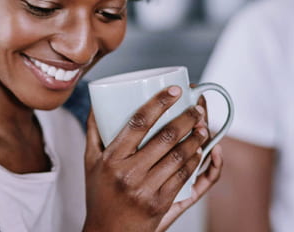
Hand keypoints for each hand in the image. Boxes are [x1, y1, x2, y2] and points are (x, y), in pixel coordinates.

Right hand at [83, 86, 209, 231]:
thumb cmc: (99, 195)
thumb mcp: (90, 162)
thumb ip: (94, 132)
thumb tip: (97, 101)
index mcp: (111, 158)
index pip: (138, 122)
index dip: (159, 102)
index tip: (175, 90)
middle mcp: (128, 173)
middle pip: (165, 137)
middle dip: (187, 118)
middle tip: (197, 109)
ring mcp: (145, 189)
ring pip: (179, 156)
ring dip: (197, 138)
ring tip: (203, 127)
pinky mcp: (160, 203)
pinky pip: (183, 176)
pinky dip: (195, 161)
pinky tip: (200, 151)